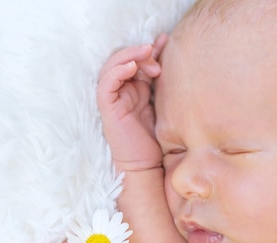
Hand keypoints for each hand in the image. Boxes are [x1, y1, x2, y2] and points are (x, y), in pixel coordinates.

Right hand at [97, 33, 167, 171]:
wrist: (145, 165)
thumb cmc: (154, 140)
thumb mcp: (161, 105)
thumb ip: (161, 85)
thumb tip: (170, 62)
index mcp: (134, 90)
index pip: (135, 61)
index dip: (147, 49)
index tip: (164, 41)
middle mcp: (121, 92)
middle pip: (122, 60)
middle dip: (139, 52)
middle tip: (155, 52)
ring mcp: (113, 100)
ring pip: (111, 67)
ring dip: (128, 56)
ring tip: (146, 54)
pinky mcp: (108, 109)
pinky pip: (106, 84)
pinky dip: (117, 71)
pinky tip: (131, 67)